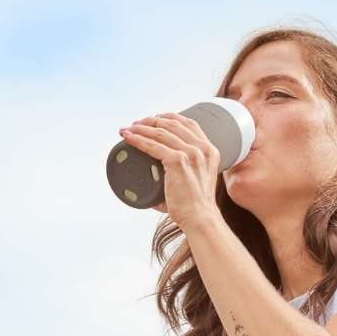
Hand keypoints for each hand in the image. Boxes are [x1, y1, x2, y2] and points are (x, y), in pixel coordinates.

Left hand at [118, 112, 221, 229]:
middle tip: (135, 125)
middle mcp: (202, 148)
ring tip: (127, 130)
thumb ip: (181, 174)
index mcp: (209, 150)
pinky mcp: (178, 162)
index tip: (153, 119)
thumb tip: (154, 184)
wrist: (200, 218)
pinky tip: (128, 138)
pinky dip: (138, 140)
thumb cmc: (194, 207)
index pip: (188, 123)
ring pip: (160, 132)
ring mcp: (191, 154)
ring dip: (140, 127)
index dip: (168, 117)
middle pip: (172, 124)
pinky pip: (153, 146)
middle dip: (150, 121)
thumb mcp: (195, 181)